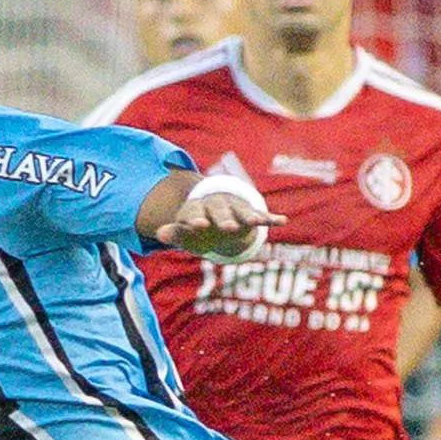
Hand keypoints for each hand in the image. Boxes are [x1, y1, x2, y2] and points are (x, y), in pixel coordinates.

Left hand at [156, 188, 271, 258]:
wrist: (216, 216)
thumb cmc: (197, 228)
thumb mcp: (185, 233)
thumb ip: (174, 233)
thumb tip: (158, 234)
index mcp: (197, 208)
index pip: (195, 212)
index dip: (196, 218)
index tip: (197, 225)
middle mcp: (217, 206)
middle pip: (220, 211)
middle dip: (224, 218)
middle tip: (228, 227)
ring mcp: (235, 209)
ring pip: (242, 212)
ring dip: (249, 216)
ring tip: (255, 222)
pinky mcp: (250, 216)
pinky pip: (261, 216)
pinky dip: (270, 219)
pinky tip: (282, 221)